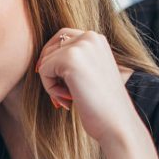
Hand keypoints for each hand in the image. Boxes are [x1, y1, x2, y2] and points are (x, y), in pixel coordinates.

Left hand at [35, 28, 140, 146]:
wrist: (116, 121)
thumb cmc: (102, 105)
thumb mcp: (89, 74)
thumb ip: (73, 61)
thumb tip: (42, 61)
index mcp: (97, 39)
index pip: (62, 36)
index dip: (53, 58)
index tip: (55, 79)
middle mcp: (90, 36)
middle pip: (50, 47)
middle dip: (50, 72)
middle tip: (62, 95)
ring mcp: (81, 46)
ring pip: (45, 60)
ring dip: (51, 83)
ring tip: (69, 97)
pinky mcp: (70, 59)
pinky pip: (43, 71)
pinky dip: (50, 89)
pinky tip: (68, 99)